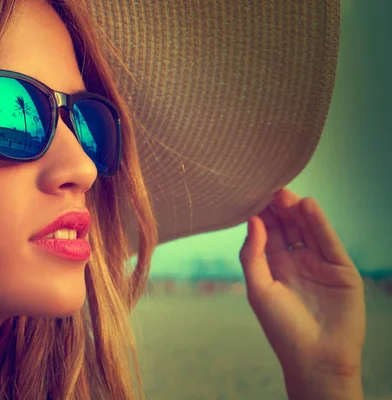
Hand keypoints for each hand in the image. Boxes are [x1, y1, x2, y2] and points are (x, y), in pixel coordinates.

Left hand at [239, 188, 365, 380]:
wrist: (315, 357)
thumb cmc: (281, 327)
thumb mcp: (258, 288)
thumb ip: (253, 254)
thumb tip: (252, 220)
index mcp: (273, 265)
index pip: (267, 232)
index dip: (261, 214)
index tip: (251, 193)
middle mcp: (296, 260)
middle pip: (287, 226)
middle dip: (278, 208)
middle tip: (268, 188)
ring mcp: (319, 263)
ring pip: (307, 229)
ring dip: (297, 210)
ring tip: (285, 194)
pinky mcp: (341, 268)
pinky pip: (328, 240)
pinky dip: (319, 222)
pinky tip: (307, 206)